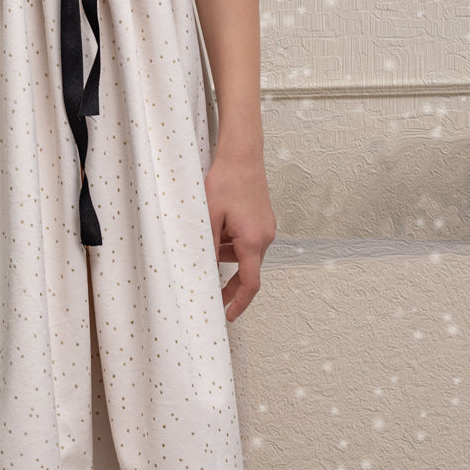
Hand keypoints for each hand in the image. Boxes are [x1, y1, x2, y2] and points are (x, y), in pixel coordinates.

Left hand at [202, 147, 276, 321]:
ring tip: (208, 239)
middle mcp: (265, 237)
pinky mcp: (263, 220)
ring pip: (246, 254)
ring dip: (228, 256)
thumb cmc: (226, 181)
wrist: (242, 155)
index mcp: (252, 240)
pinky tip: (219, 229)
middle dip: (230, 282)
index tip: (229, 315)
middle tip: (213, 295)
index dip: (240, 302)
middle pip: (249, 271)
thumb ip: (208, 246)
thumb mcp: (209, 216)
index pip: (250, 283)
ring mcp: (266, 228)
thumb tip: (203, 269)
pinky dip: (233, 243)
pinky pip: (248, 241)